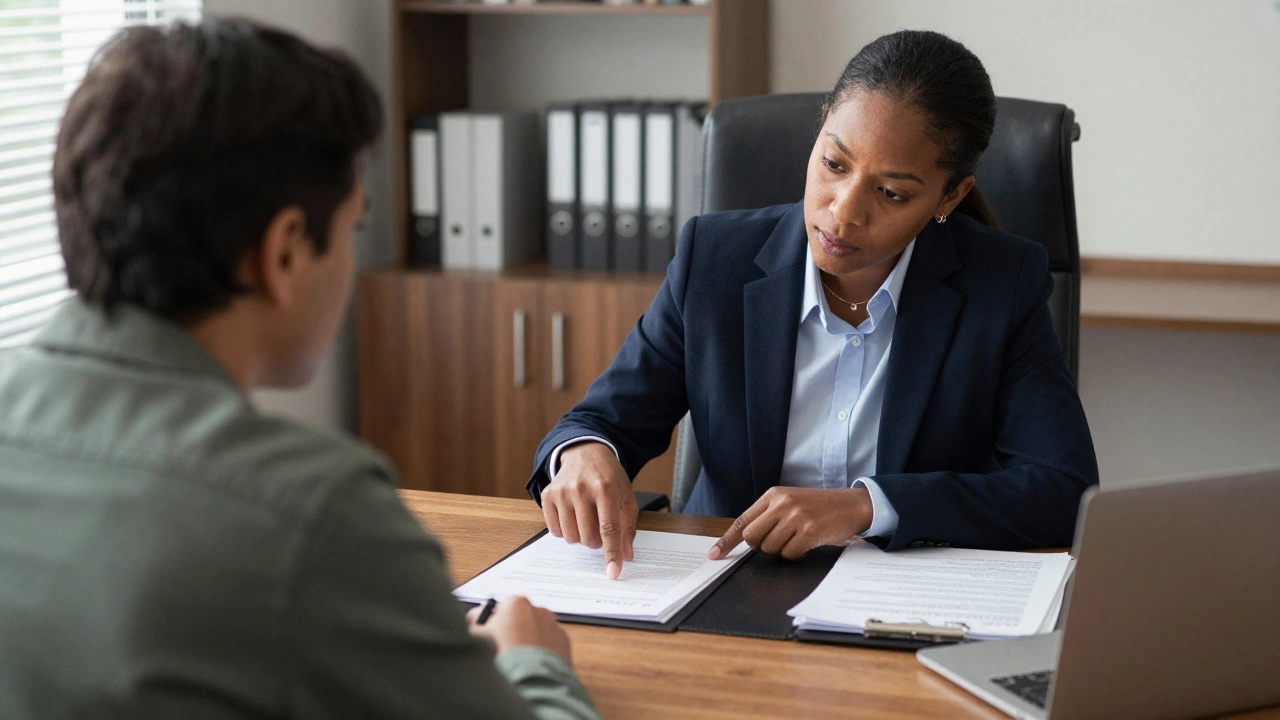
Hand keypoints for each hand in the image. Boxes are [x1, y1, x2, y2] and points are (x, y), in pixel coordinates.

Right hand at [467, 595, 572, 664]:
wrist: (532, 682)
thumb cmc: (502, 657)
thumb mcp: (477, 636)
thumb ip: (475, 621)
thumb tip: (475, 617)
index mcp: (517, 603)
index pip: (500, 607)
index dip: (491, 623)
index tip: (487, 636)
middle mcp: (539, 610)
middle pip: (520, 618)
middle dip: (512, 631)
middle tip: (502, 651)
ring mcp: (554, 626)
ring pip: (536, 632)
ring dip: (528, 642)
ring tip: (518, 662)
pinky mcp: (565, 644)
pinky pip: (550, 645)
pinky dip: (542, 653)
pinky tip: (533, 666)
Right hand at [542, 441, 637, 578]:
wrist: (586, 453)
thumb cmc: (609, 478)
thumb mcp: (626, 497)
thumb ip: (628, 527)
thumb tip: (626, 555)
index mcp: (605, 488)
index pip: (609, 529)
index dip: (611, 553)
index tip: (613, 572)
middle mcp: (581, 489)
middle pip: (588, 537)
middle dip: (596, 542)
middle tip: (600, 529)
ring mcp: (562, 491)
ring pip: (571, 537)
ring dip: (581, 537)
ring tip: (586, 521)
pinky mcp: (548, 494)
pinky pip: (554, 530)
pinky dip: (565, 530)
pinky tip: (572, 516)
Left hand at [708, 486, 872, 560]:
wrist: (852, 505)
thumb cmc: (819, 507)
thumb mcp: (790, 502)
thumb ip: (769, 516)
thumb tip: (746, 539)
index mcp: (773, 495)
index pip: (742, 521)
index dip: (726, 540)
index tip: (714, 555)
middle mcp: (782, 504)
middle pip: (752, 538)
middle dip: (761, 547)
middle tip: (778, 542)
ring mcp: (795, 517)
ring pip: (770, 549)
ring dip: (782, 550)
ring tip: (798, 538)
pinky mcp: (809, 531)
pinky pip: (789, 554)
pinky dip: (796, 555)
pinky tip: (808, 543)